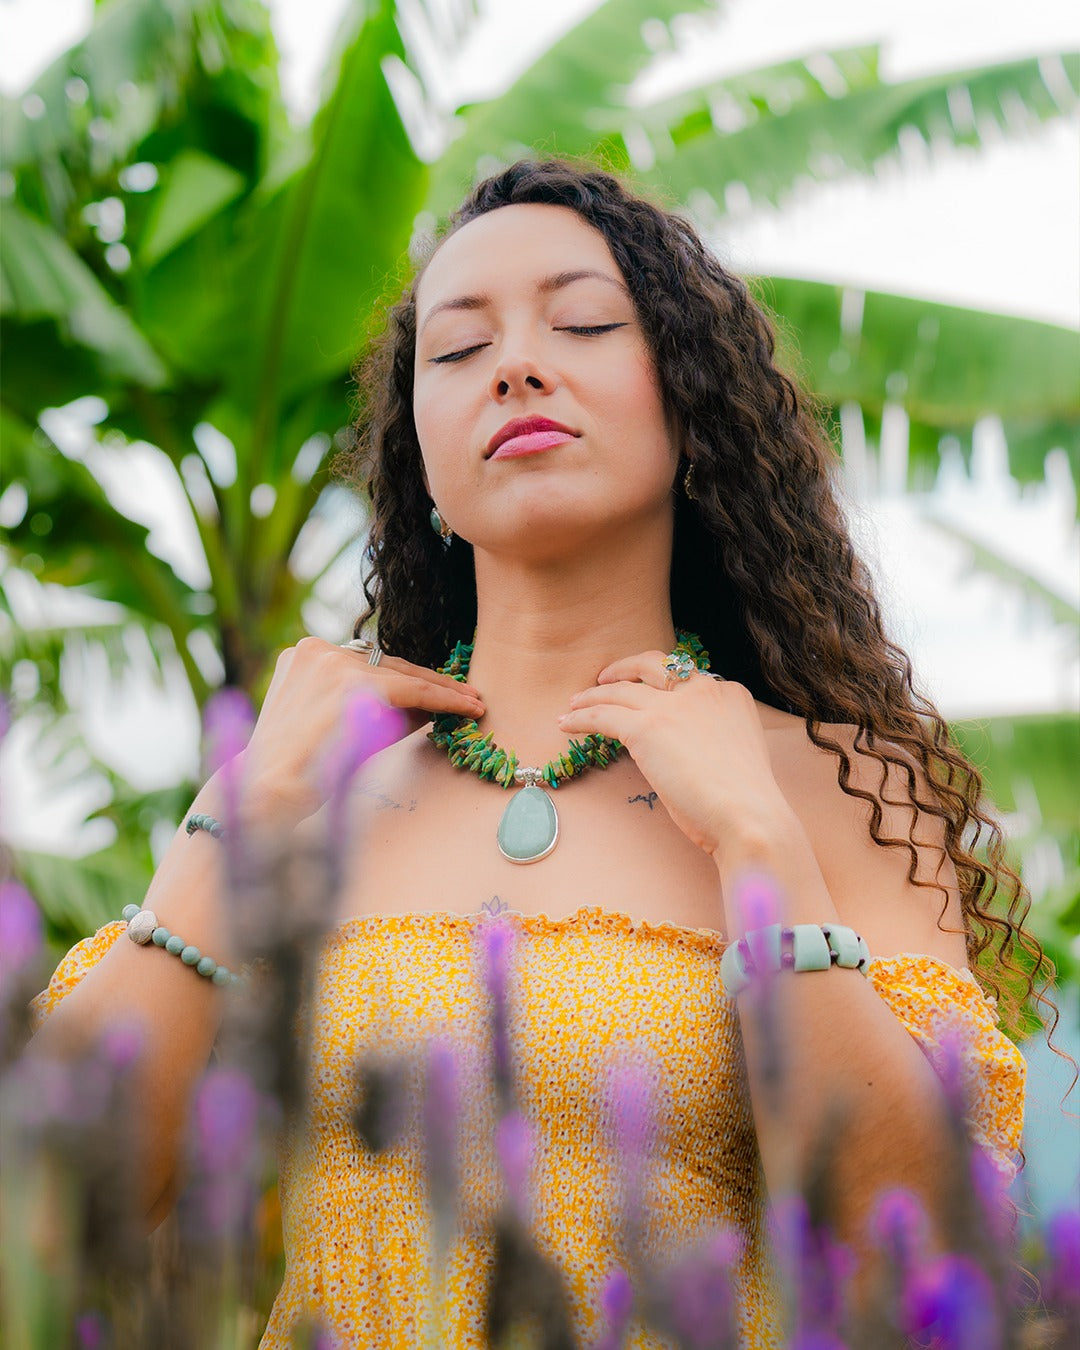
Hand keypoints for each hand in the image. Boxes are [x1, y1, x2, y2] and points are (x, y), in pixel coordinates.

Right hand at [236, 637, 485, 826]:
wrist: (267, 792)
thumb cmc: (300, 770)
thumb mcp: (340, 725)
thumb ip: (379, 708)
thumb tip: (431, 705)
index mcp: (304, 657)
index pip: (368, 664)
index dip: (408, 678)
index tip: (440, 688)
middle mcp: (315, 650)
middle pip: (388, 664)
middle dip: (431, 682)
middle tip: (466, 695)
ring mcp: (332, 662)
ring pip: (402, 674)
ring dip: (442, 690)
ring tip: (472, 703)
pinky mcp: (351, 682)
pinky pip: (411, 689)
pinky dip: (441, 699)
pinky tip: (465, 707)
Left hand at [557, 651, 787, 861]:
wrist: (748, 816)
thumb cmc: (746, 801)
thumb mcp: (735, 751)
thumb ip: (710, 736)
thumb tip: (681, 746)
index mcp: (729, 694)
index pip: (685, 675)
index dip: (659, 683)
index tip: (641, 690)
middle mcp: (702, 690)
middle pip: (651, 664)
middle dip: (623, 668)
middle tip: (602, 680)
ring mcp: (672, 706)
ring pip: (619, 690)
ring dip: (592, 695)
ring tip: (574, 705)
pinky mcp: (646, 728)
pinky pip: (602, 715)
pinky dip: (581, 717)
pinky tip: (567, 724)